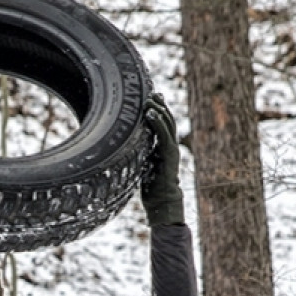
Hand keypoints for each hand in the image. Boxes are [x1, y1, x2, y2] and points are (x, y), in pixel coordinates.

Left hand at [141, 93, 184, 227]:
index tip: (152, 99)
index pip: (163, 125)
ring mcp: (171, 149)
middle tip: (152, 92)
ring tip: (150, 99)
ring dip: (159, 110)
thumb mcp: (142, 166)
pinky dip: (158, 123)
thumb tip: (124, 148)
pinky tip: (150, 113)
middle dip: (160, 106)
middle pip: (167, 120)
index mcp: (163, 148)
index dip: (158, 111)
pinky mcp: (170, 155)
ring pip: (168, 124)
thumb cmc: (151, 188)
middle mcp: (170, 146)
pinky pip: (164, 135)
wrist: (162, 202)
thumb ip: (139, 154)